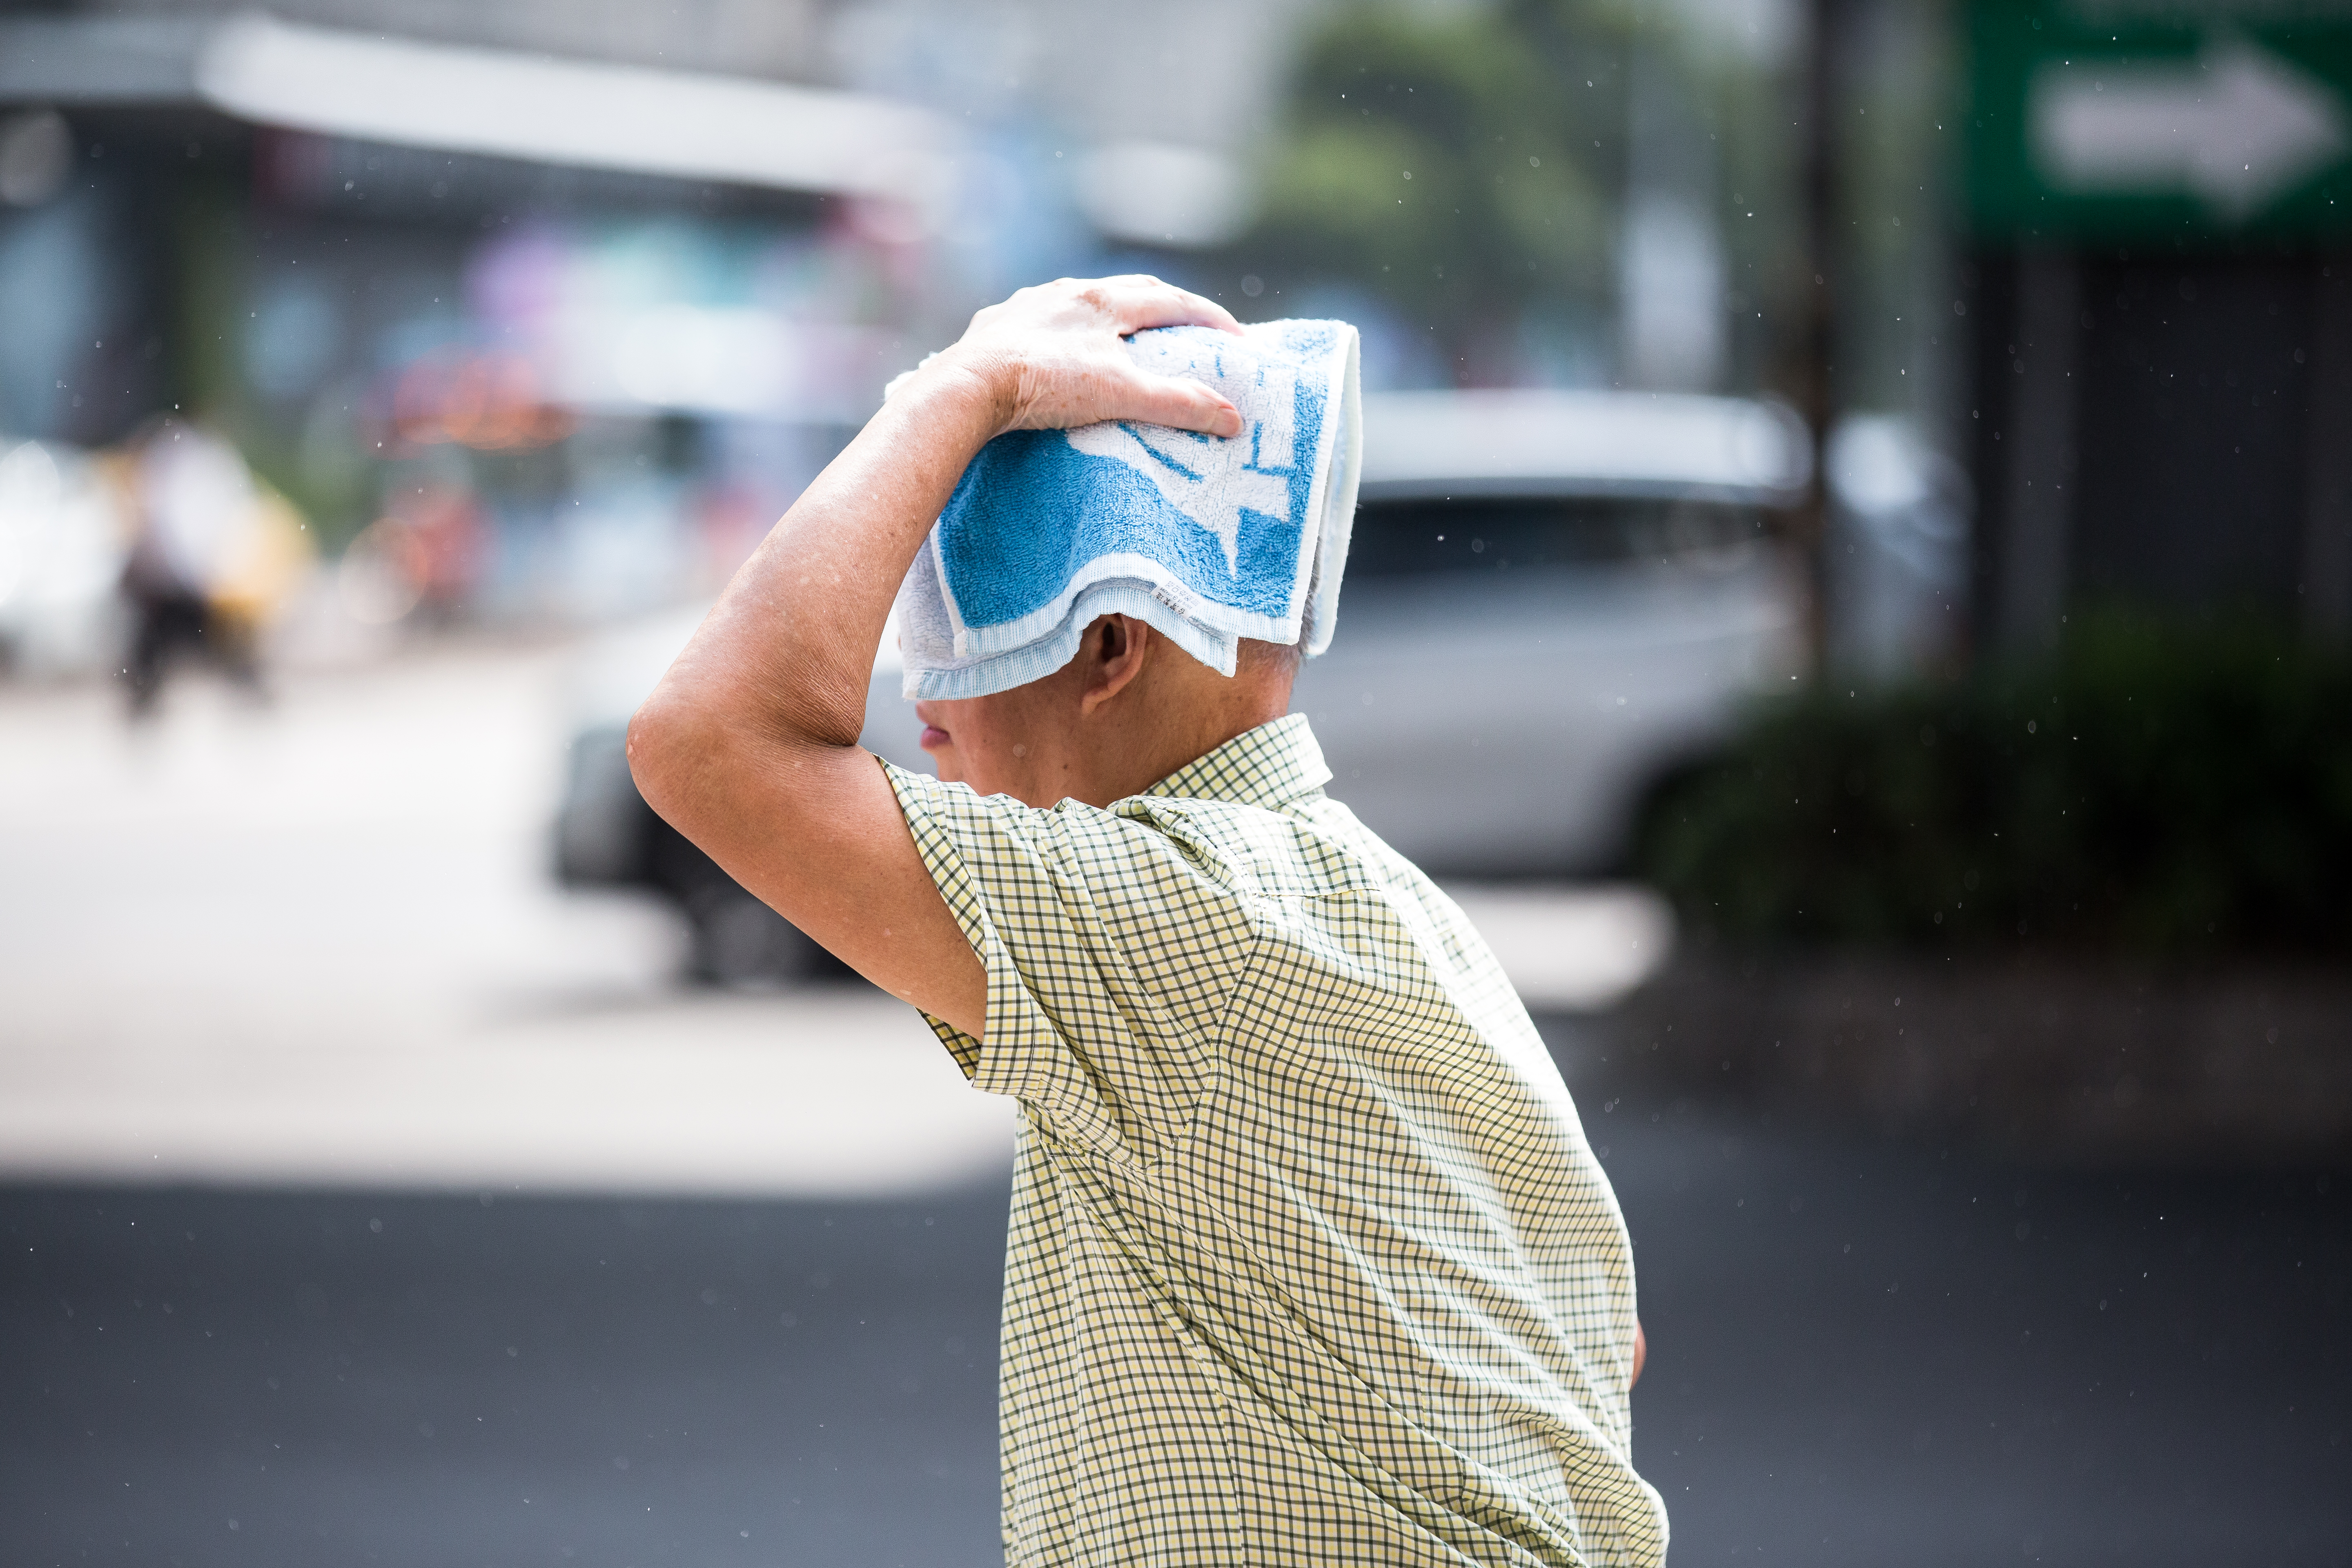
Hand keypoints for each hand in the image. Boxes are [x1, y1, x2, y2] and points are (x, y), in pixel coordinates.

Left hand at [933, 275, 1244, 440]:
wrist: (966, 387)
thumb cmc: (1046, 384)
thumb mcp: (1121, 394)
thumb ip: (1178, 403)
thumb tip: (1232, 418)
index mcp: (1105, 300)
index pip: (1173, 301)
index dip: (1209, 317)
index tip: (1237, 338)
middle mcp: (1067, 292)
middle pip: (1131, 290)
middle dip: (1167, 305)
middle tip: (1190, 328)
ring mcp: (1029, 306)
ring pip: (1082, 301)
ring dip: (1112, 313)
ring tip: (1126, 336)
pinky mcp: (996, 326)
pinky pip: (1039, 320)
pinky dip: (1065, 330)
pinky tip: (1059, 347)